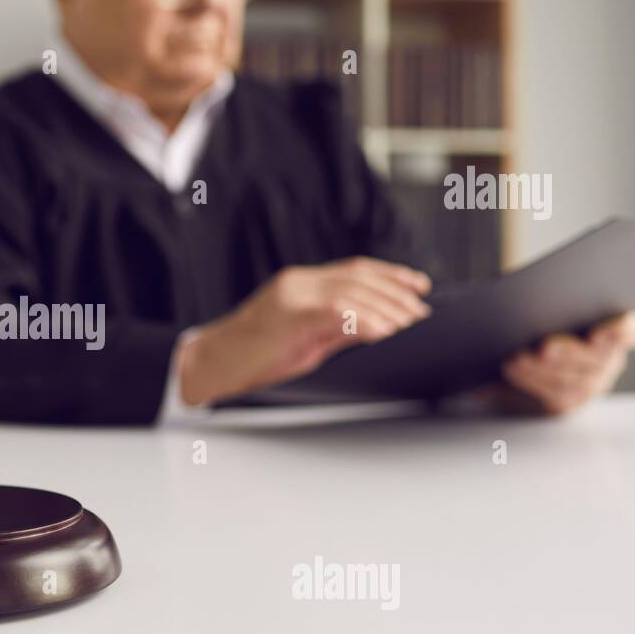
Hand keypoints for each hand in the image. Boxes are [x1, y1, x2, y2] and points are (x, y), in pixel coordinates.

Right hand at [178, 257, 432, 405]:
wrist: (213, 363)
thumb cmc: (253, 356)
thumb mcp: (304, 339)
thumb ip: (337, 328)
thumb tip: (376, 327)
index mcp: (302, 283)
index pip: (356, 270)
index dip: (392, 275)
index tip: (419, 286)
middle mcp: (299, 282)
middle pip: (360, 277)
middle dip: (396, 294)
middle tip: (421, 313)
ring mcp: (293, 295)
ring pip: (352, 291)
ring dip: (386, 309)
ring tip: (408, 325)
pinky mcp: (289, 314)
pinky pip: (335, 311)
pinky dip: (363, 320)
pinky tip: (382, 331)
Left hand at [500, 311, 634, 414]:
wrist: (524, 348)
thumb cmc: (545, 316)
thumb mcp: (554, 305)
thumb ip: (559, 301)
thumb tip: (537, 292)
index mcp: (618, 330)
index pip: (629, 330)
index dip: (619, 332)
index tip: (599, 333)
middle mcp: (610, 358)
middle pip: (596, 359)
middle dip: (568, 354)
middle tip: (544, 348)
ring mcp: (592, 382)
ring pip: (571, 381)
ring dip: (541, 370)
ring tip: (516, 359)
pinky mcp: (568, 400)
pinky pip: (553, 395)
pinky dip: (531, 381)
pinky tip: (513, 369)